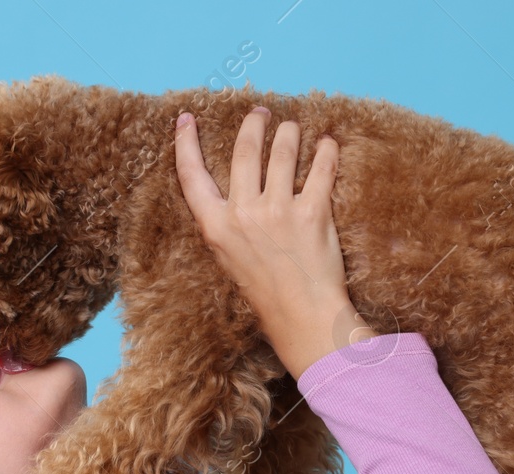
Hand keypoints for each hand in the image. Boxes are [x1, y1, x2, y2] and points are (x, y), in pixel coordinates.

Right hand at [173, 107, 370, 378]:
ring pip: (282, 151)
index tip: (185, 119)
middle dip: (253, 125)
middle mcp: (243, 214)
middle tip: (261, 113)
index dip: (186, 144)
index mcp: (216, 228)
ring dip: (289, 132)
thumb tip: (236, 193)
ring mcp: (278, 211)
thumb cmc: (267, 296)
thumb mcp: (231, 261)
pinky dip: (325, 150)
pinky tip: (327, 143)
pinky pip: (321, 168)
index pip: (192, 176)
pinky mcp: (312, 213)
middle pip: (245, 151)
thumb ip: (228, 226)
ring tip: (293, 127)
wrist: (302, 320)